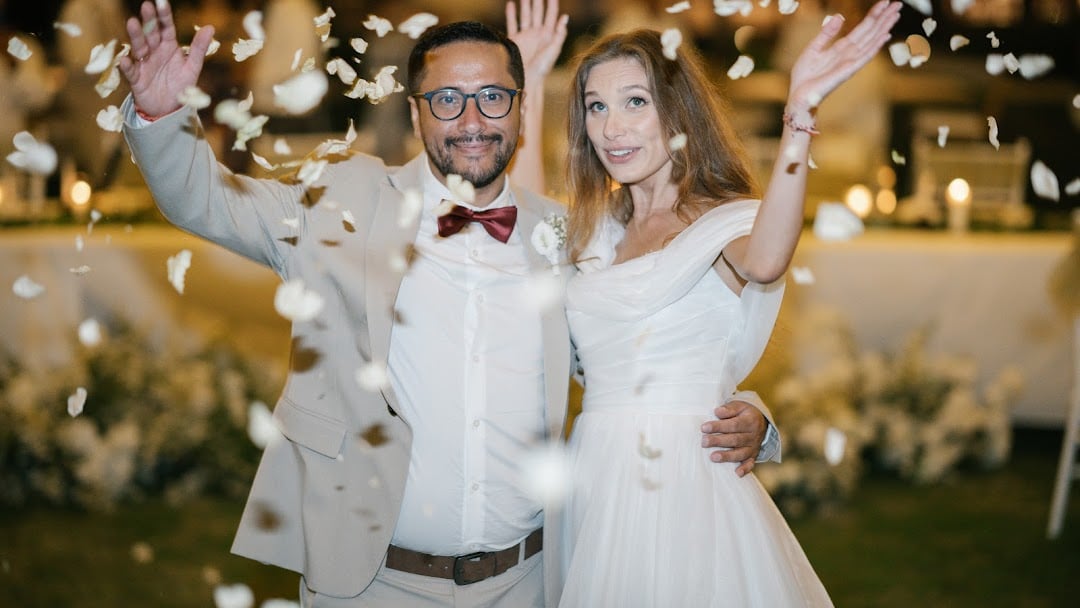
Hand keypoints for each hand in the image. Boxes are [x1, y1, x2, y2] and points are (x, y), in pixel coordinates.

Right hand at [118, 0, 214, 117]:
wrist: (169, 109)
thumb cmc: (180, 85)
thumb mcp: (192, 67)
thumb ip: (199, 48)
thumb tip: (210, 27)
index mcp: (168, 46)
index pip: (166, 28)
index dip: (164, 16)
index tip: (161, 2)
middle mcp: (154, 52)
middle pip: (151, 34)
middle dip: (149, 21)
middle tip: (146, 6)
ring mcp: (144, 64)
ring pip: (139, 47)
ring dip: (136, 36)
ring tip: (132, 23)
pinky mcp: (137, 79)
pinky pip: (131, 72)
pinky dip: (127, 66)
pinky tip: (125, 59)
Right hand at [506, 0, 568, 82]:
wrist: (528, 79)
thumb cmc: (543, 68)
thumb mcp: (554, 50)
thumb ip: (560, 33)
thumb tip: (565, 16)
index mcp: (548, 35)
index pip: (551, 15)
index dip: (551, 4)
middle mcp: (537, 33)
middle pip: (537, 12)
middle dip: (537, 0)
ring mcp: (526, 36)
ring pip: (525, 16)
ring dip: (525, 4)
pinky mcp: (516, 40)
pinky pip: (513, 24)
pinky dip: (511, 14)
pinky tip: (511, 4)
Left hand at [701, 400, 767, 476]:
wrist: (760, 421)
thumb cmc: (744, 413)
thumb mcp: (739, 406)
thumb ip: (729, 409)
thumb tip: (717, 412)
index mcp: (750, 421)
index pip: (733, 425)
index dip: (719, 426)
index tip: (704, 428)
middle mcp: (753, 435)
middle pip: (735, 439)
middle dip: (718, 441)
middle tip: (704, 442)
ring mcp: (753, 447)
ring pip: (740, 453)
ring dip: (727, 456)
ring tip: (713, 457)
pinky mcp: (753, 456)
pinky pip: (750, 464)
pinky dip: (745, 469)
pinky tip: (737, 473)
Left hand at [786, 0, 900, 114]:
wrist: (799, 95)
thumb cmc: (805, 75)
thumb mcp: (813, 48)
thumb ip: (827, 33)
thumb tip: (840, 16)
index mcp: (842, 47)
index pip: (862, 28)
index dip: (874, 14)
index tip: (885, 1)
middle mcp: (850, 53)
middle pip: (870, 32)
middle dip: (884, 18)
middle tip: (898, 4)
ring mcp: (851, 61)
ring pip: (871, 41)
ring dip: (884, 28)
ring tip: (896, 14)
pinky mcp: (847, 71)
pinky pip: (864, 56)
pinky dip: (874, 46)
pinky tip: (885, 36)